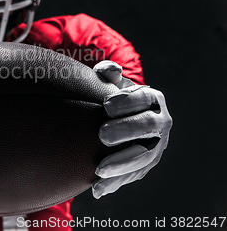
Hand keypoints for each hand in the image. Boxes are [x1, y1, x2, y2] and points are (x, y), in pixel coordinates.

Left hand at [91, 60, 172, 198]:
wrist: (121, 119)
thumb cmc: (113, 98)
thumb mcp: (112, 85)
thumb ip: (108, 75)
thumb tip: (105, 70)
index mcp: (153, 100)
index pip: (145, 98)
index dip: (127, 101)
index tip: (106, 105)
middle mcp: (160, 122)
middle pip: (148, 127)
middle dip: (126, 130)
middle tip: (101, 134)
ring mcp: (156, 146)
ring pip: (144, 157)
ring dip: (122, 163)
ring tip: (99, 169)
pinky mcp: (146, 165)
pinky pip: (133, 176)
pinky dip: (115, 183)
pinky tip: (97, 189)